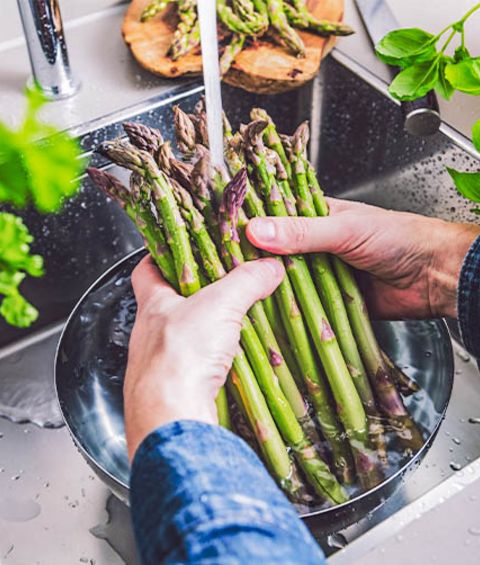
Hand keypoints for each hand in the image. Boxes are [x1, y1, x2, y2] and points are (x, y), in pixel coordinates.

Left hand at [124, 255, 284, 459]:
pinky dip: (210, 364)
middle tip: (220, 290)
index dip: (161, 258)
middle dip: (194, 297)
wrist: (171, 418)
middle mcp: (149, 335)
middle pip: (168, 306)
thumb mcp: (220, 304)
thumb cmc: (180, 357)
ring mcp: (159, 366)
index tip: (178, 252)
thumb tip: (268, 267)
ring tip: (232, 328)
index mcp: (152, 306)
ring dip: (204, 334)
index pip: (146, 271)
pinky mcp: (174, 390)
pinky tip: (229, 365)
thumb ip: (246, 282)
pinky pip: (193, 370)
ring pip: (181, 341)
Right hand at [246, 199, 479, 319]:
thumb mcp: (345, 229)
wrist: (435, 276)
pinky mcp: (327, 304)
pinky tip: (266, 319)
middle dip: (254, 266)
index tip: (220, 239)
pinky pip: (302, 310)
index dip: (249, 228)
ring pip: (285, 285)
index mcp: (315, 218)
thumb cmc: (398, 238)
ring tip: (237, 299)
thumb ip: (302, 232)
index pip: (273, 220)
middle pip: (274, 257)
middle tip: (224, 275)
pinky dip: (288, 315)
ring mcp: (319, 277)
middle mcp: (313, 247)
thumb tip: (257, 230)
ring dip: (269, 292)